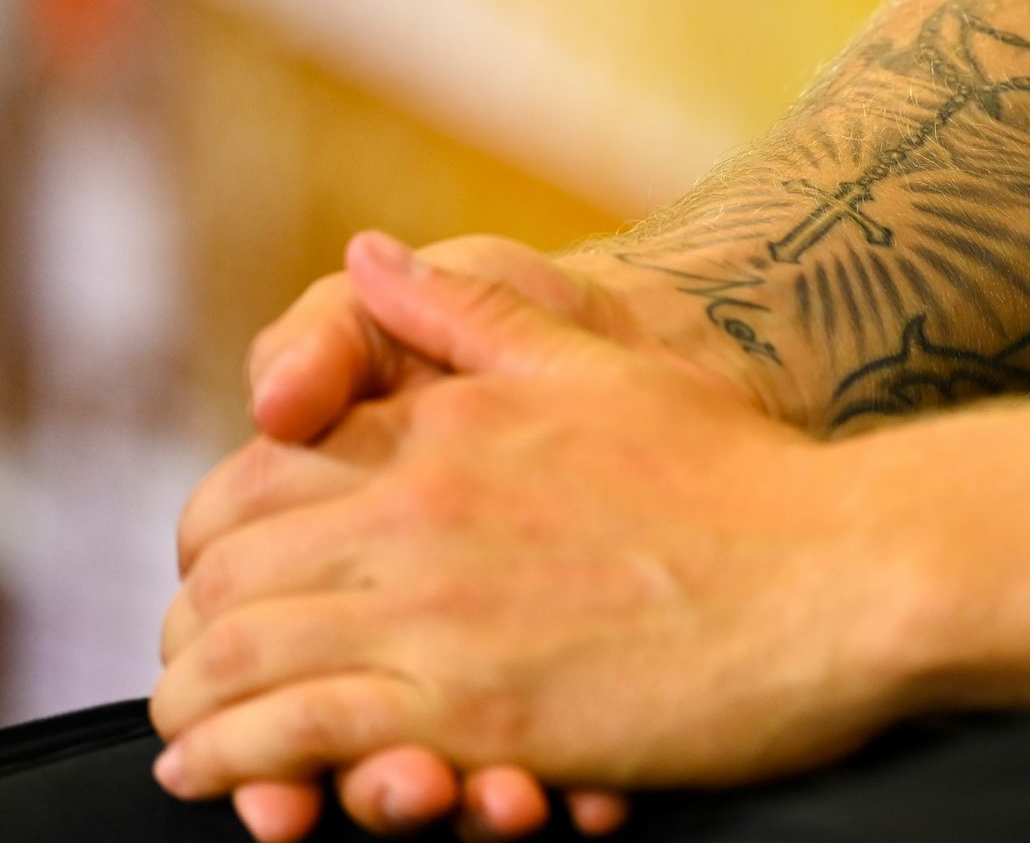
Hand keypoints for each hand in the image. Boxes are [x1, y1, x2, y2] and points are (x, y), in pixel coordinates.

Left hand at [154, 235, 924, 810]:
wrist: (845, 569)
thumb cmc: (741, 472)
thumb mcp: (600, 362)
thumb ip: (468, 311)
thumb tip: (364, 253)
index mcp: (445, 428)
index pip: (256, 477)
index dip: (212, 535)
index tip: (217, 573)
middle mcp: (422, 513)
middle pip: (230, 575)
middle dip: (189, 629)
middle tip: (185, 667)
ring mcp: (444, 616)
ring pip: (245, 662)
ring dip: (195, 707)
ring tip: (184, 736)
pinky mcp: (478, 715)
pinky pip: (306, 740)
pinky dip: (239, 763)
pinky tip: (216, 777)